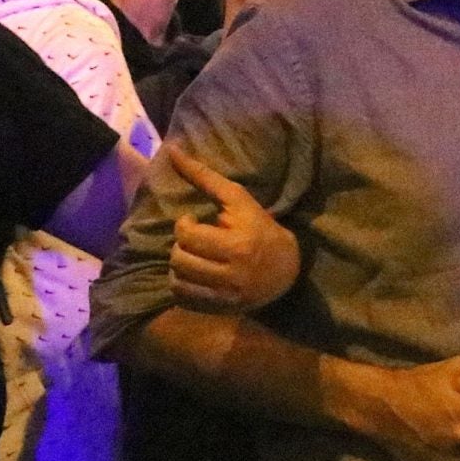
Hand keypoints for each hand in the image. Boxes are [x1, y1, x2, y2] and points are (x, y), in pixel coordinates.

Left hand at [164, 145, 301, 312]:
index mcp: (238, 245)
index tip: (194, 222)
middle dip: (180, 246)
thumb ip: (204, 176)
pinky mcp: (221, 309)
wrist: (287, 270)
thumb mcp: (238, 199)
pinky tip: (192, 275)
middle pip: (180, 260)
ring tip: (190, 257)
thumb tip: (172, 151)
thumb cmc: (260, 228)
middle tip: (192, 241)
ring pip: (178, 282)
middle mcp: (232, 274)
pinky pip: (184, 299)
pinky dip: (180, 286)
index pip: (187, 236)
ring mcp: (226, 297)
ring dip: (178, 266)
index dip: (184, 225)